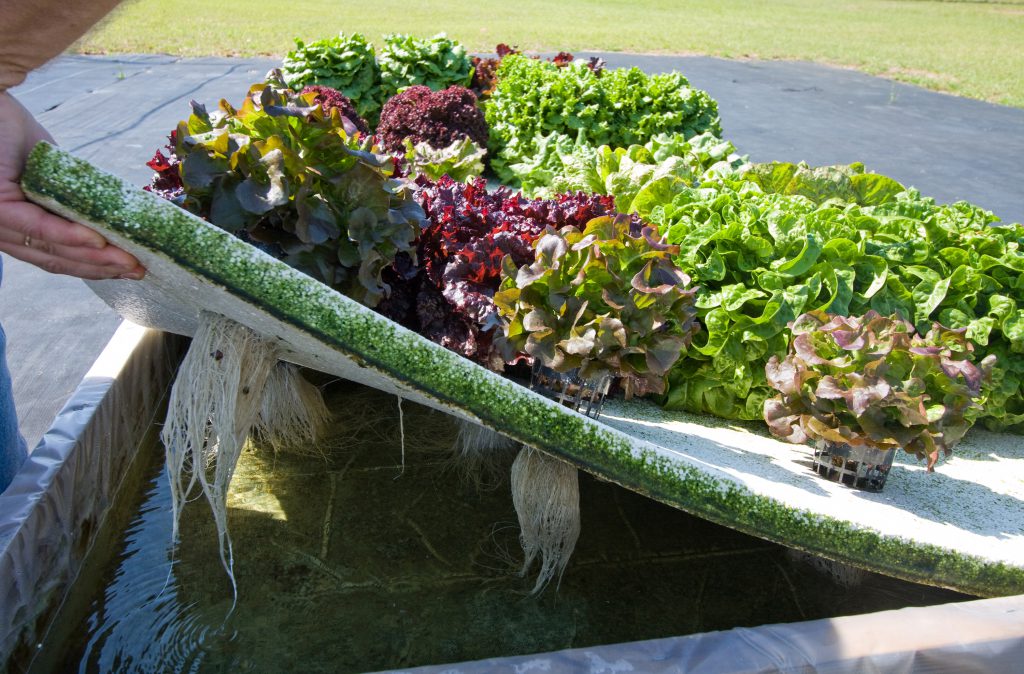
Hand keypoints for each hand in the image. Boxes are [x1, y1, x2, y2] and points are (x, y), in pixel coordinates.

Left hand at [0, 91, 144, 279]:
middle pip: (54, 259)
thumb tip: (104, 215)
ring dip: (92, 258)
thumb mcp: (46, 171)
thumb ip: (66, 196)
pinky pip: (36, 226)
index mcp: (10, 224)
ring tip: (128, 261)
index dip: (91, 266)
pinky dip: (69, 235)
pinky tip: (97, 240)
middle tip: (138, 270)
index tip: (127, 269)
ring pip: (48, 248)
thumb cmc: (7, 127)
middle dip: (99, 268)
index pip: (54, 254)